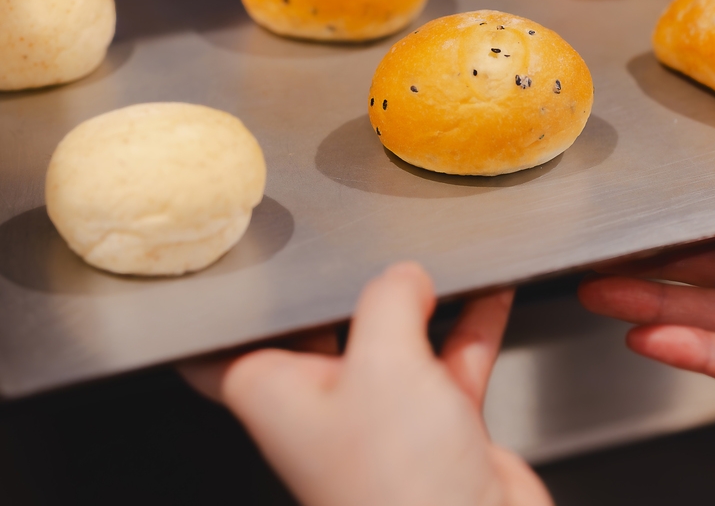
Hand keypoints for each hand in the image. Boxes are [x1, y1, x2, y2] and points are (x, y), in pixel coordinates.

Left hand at [180, 262, 551, 505]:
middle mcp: (317, 404)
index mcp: (271, 390)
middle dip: (344, 283)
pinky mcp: (433, 428)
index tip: (237, 254)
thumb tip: (405, 277)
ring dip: (419, 301)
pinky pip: (447, 360)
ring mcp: (376, 418)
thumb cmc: (398, 486)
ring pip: (390, 339)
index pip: (227, 338)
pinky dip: (468, 327)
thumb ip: (391, 299)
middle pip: (320, 324)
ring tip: (437, 254)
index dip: (237, 297)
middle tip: (357, 234)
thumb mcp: (384, 360)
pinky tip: (488, 291)